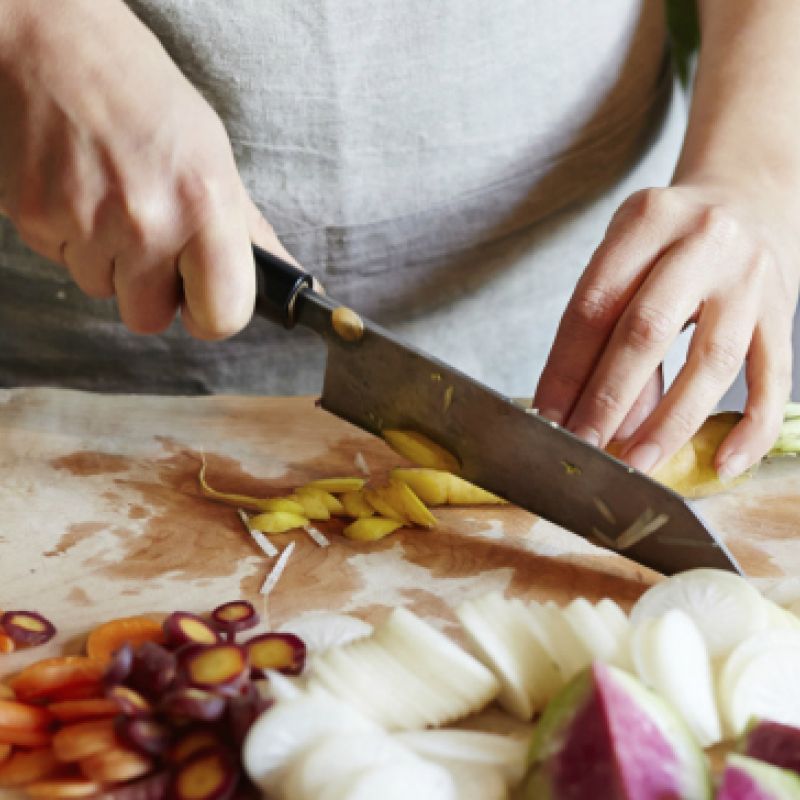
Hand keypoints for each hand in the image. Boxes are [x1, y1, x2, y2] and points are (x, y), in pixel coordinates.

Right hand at [0, 0, 291, 337]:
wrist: (44, 35)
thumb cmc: (136, 90)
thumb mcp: (210, 153)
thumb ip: (245, 229)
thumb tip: (290, 279)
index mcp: (206, 202)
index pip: (223, 316)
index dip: (211, 313)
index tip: (201, 297)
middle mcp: (148, 219)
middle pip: (149, 319)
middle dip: (149, 289)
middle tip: (146, 233)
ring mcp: (86, 222)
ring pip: (102, 290)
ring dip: (106, 258)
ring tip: (106, 193)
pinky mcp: (35, 219)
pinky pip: (60, 261)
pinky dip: (67, 235)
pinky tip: (75, 186)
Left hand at [533, 179, 799, 477]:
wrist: (749, 194)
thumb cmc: (669, 240)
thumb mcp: (629, 259)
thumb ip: (610, 329)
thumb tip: (596, 418)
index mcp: (645, 220)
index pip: (593, 306)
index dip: (566, 369)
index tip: (548, 417)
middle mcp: (701, 241)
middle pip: (645, 330)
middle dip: (607, 399)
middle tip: (583, 447)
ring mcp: (750, 276)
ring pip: (709, 360)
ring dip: (669, 422)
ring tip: (637, 463)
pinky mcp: (784, 310)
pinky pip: (773, 379)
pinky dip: (749, 428)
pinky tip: (723, 463)